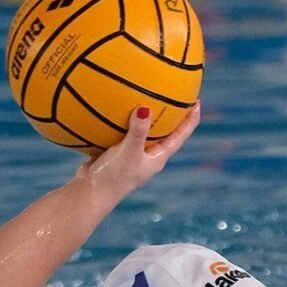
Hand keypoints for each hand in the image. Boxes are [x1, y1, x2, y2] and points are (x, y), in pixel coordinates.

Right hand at [74, 101, 200, 198]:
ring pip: (144, 130)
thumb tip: (145, 108)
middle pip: (166, 131)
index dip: (191, 119)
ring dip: (147, 115)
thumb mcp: (128, 153)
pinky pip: (123, 131)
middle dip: (172, 114)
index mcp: (158, 157)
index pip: (181, 135)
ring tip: (147, 94)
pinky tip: (116, 105)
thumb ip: (137, 132)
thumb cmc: (114, 177)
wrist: (89, 193)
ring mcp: (132, 154)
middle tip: (176, 93)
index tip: (197, 101)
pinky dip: (122, 119)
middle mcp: (148, 155)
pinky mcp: (116, 151)